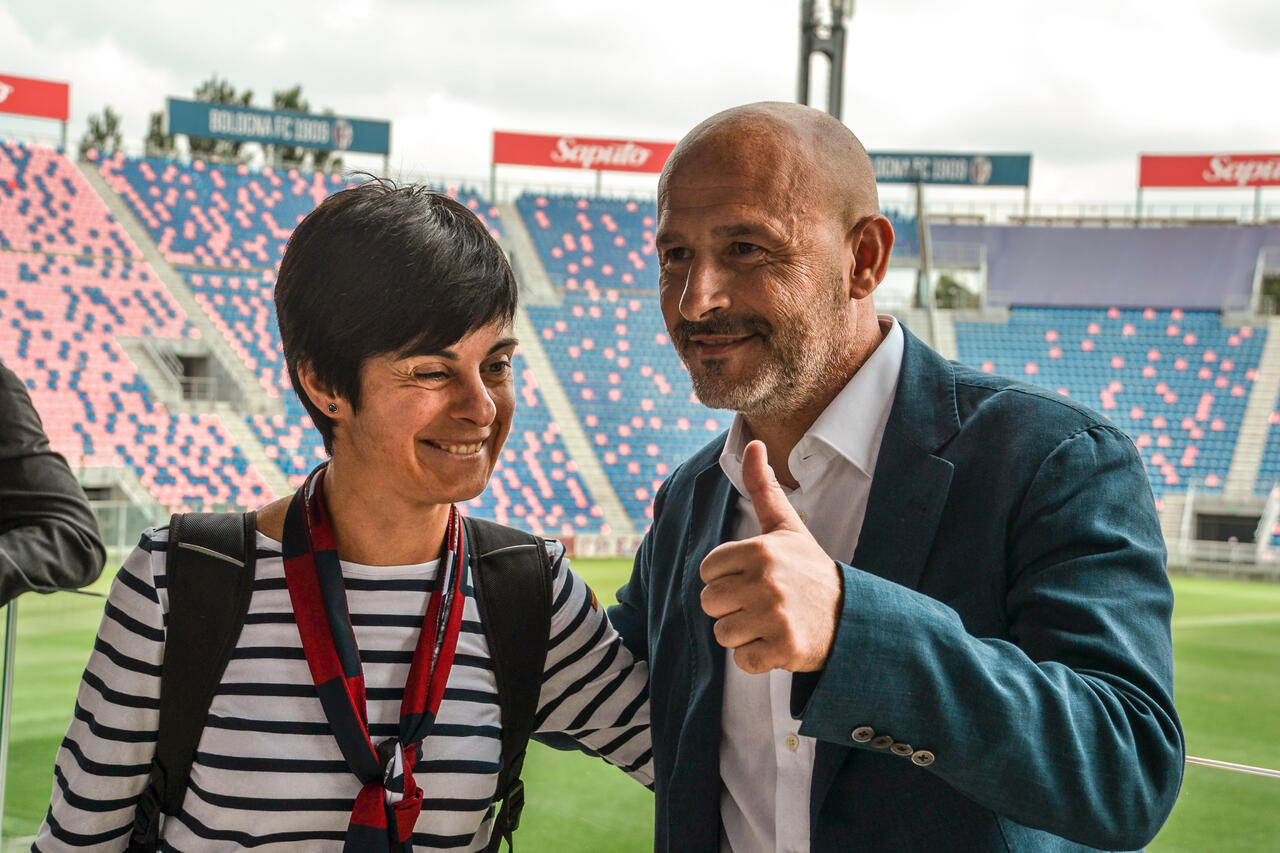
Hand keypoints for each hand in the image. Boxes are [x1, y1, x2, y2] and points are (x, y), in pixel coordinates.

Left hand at [699, 440, 842, 673]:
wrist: (853, 616)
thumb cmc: (810, 570)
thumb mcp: (787, 527)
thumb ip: (763, 487)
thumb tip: (751, 443)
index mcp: (760, 550)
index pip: (708, 571)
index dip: (727, 577)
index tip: (754, 578)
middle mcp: (766, 582)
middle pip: (710, 603)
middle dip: (732, 607)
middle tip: (763, 604)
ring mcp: (775, 617)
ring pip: (722, 634)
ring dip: (743, 634)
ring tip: (771, 622)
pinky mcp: (783, 649)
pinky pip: (742, 661)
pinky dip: (757, 658)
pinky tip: (778, 642)